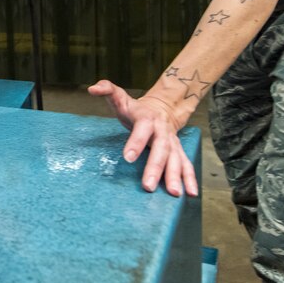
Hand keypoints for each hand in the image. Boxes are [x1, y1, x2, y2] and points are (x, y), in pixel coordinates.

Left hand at [88, 80, 197, 196]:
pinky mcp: (178, 152)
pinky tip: (191, 194)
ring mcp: (173, 142)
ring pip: (176, 159)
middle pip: (161, 148)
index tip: (127, 157)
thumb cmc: (135, 109)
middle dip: (156, 167)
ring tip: (173, 194)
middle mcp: (162, 131)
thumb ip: (107, 90)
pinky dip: (190, 179)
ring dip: (176, 177)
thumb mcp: (120, 97)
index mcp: (147, 118)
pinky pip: (186, 165)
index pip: (142, 128)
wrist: (162, 109)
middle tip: (148, 185)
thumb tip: (92, 89)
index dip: (136, 142)